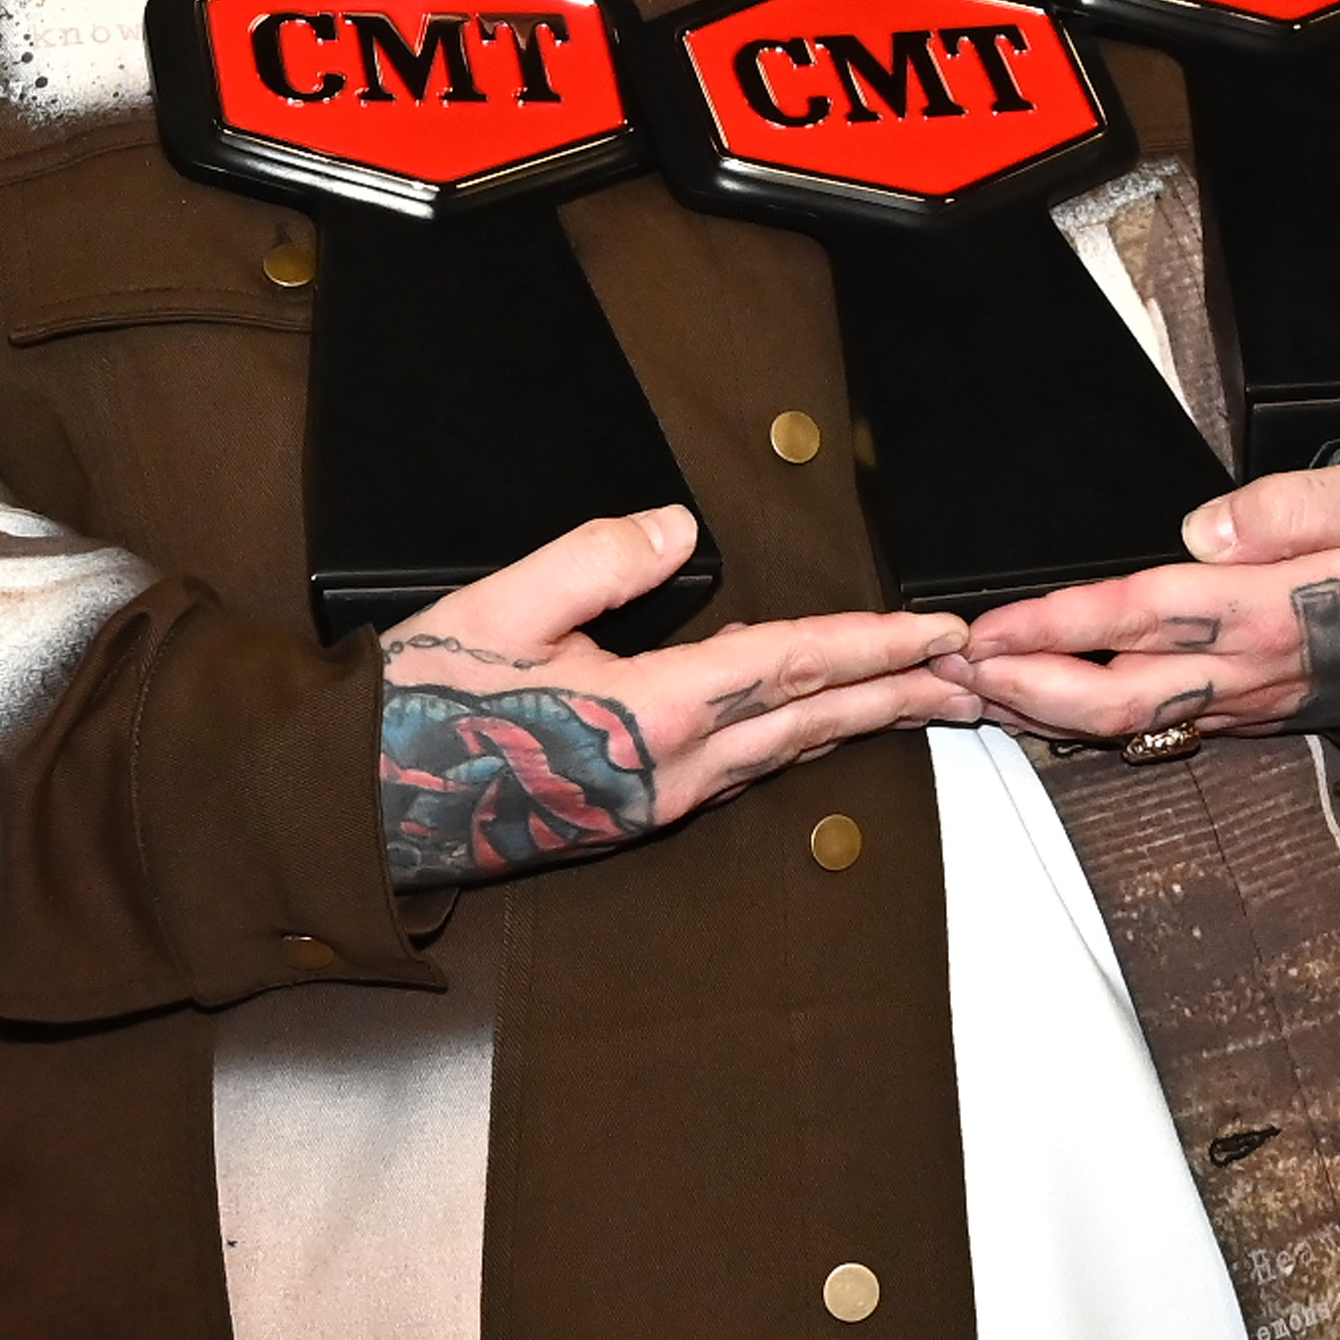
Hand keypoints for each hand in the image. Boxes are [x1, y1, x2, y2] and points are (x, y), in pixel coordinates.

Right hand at [377, 508, 973, 888]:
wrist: (365, 807)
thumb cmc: (423, 708)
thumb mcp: (502, 608)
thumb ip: (597, 559)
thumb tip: (678, 526)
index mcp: (653, 713)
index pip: (790, 667)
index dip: (873, 646)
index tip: (939, 634)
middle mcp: (673, 769)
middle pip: (812, 723)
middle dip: (900, 695)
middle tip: (973, 680)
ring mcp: (657, 801)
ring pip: (784, 754)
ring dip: (859, 722)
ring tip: (920, 701)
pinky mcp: (635, 813)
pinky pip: (744, 772)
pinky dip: (800, 744)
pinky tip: (816, 732)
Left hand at [946, 460, 1339, 751]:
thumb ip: (1286, 509)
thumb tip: (1204, 527)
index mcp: (1273, 614)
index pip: (1140, 619)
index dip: (1056, 627)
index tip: (987, 630)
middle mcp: (1253, 673)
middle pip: (1115, 697)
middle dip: (1022, 691)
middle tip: (949, 674)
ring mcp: (1250, 702)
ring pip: (1130, 722)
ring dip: (1045, 711)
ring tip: (975, 690)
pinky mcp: (1254, 713)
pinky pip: (1158, 725)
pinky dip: (1093, 718)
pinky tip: (1049, 703)